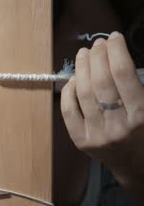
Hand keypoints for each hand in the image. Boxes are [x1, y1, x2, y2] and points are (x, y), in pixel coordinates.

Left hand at [61, 32, 143, 205]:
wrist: (139, 167)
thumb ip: (137, 85)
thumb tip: (118, 56)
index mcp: (142, 115)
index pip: (123, 74)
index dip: (116, 51)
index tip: (114, 37)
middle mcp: (118, 125)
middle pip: (101, 81)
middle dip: (97, 56)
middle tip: (97, 43)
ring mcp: (97, 134)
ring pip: (83, 93)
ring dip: (82, 68)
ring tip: (84, 54)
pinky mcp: (81, 141)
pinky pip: (68, 110)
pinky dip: (68, 91)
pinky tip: (74, 78)